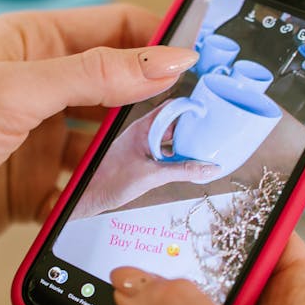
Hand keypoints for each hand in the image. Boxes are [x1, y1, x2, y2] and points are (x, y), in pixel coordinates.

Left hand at [0, 4, 197, 276]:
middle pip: (120, 91)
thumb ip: (93, 75)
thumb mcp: (12, 92)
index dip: (162, 44)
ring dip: (134, 160)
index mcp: (33, 44)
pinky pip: (84, 192)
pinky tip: (125, 213)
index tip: (207, 68)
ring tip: (174, 175)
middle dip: (158, 108)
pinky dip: (103, 202)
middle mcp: (40, 90)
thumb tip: (169, 59)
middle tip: (203, 129)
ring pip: (106, 146)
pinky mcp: (32, 189)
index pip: (118, 30)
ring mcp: (37, 142)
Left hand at [71, 104, 220, 218]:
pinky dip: (178, 154)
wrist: (89, 198)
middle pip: (174, 122)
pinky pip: (165, 150)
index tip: (209, 112)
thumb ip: (182, 171)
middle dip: (193, 126)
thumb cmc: (109, 183)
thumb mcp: (151, 177)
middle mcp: (143, 133)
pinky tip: (189, 163)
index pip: (171, 107)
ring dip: (186, 142)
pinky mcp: (142, 158)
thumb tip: (209, 168)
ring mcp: (142, 145)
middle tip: (215, 132)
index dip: (190, 107)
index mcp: (142, 128)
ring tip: (206, 148)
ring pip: (170, 137)